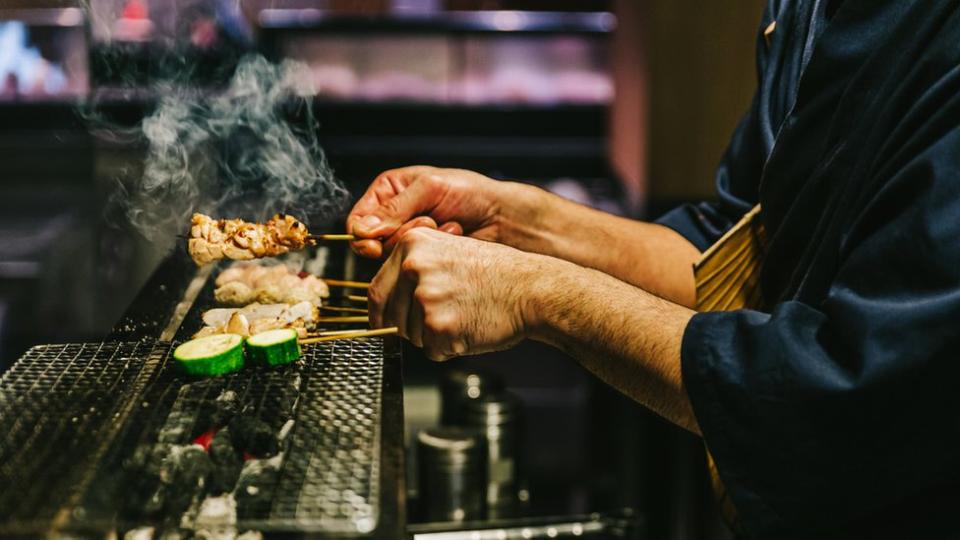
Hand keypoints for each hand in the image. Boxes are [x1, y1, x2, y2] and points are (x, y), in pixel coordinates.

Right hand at [347, 166, 505, 258]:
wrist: (501, 217)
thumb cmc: (470, 192)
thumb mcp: (430, 188)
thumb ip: (395, 209)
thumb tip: (362, 230)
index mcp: (388, 191)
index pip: (357, 219)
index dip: (362, 234)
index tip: (374, 243)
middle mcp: (393, 217)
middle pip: (371, 242)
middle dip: (400, 235)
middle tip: (428, 221)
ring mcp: (408, 240)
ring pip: (391, 255)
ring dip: (420, 241)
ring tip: (446, 225)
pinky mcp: (422, 258)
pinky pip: (412, 264)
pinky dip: (431, 251)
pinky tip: (452, 236)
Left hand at [368, 227, 545, 360]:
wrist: (531, 289)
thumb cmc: (499, 274)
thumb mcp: (449, 251)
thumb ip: (415, 269)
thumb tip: (388, 298)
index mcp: (412, 245)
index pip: (376, 291)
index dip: (381, 314)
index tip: (384, 324)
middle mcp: (414, 267)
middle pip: (391, 318)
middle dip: (410, 328)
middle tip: (443, 318)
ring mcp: (425, 297)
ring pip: (411, 336)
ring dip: (433, 337)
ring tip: (463, 316)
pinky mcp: (438, 326)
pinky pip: (432, 351)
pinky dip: (449, 348)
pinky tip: (470, 328)